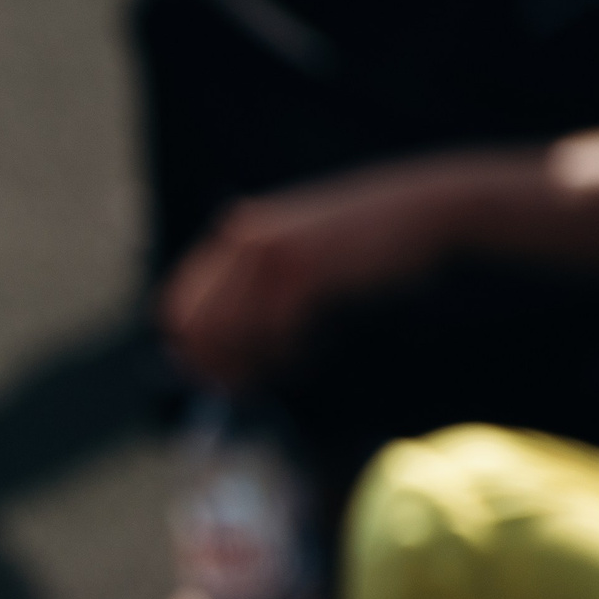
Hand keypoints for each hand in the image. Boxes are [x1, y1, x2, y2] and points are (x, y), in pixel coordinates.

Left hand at [160, 152, 532, 389]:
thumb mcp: (298, 249)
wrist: (423, 210)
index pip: (176, 303)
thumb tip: (221, 350)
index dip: (189, 349)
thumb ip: (257, 284)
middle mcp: (243, 240)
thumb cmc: (364, 241)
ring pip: (235, 334)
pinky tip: (308, 352)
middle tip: (246, 388)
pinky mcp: (307, 270)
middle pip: (197, 327)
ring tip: (286, 367)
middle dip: (217, 366)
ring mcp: (273, 253)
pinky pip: (278, 332)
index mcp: (235, 234)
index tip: (213, 376)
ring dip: (257, 364)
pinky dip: (289, 354)